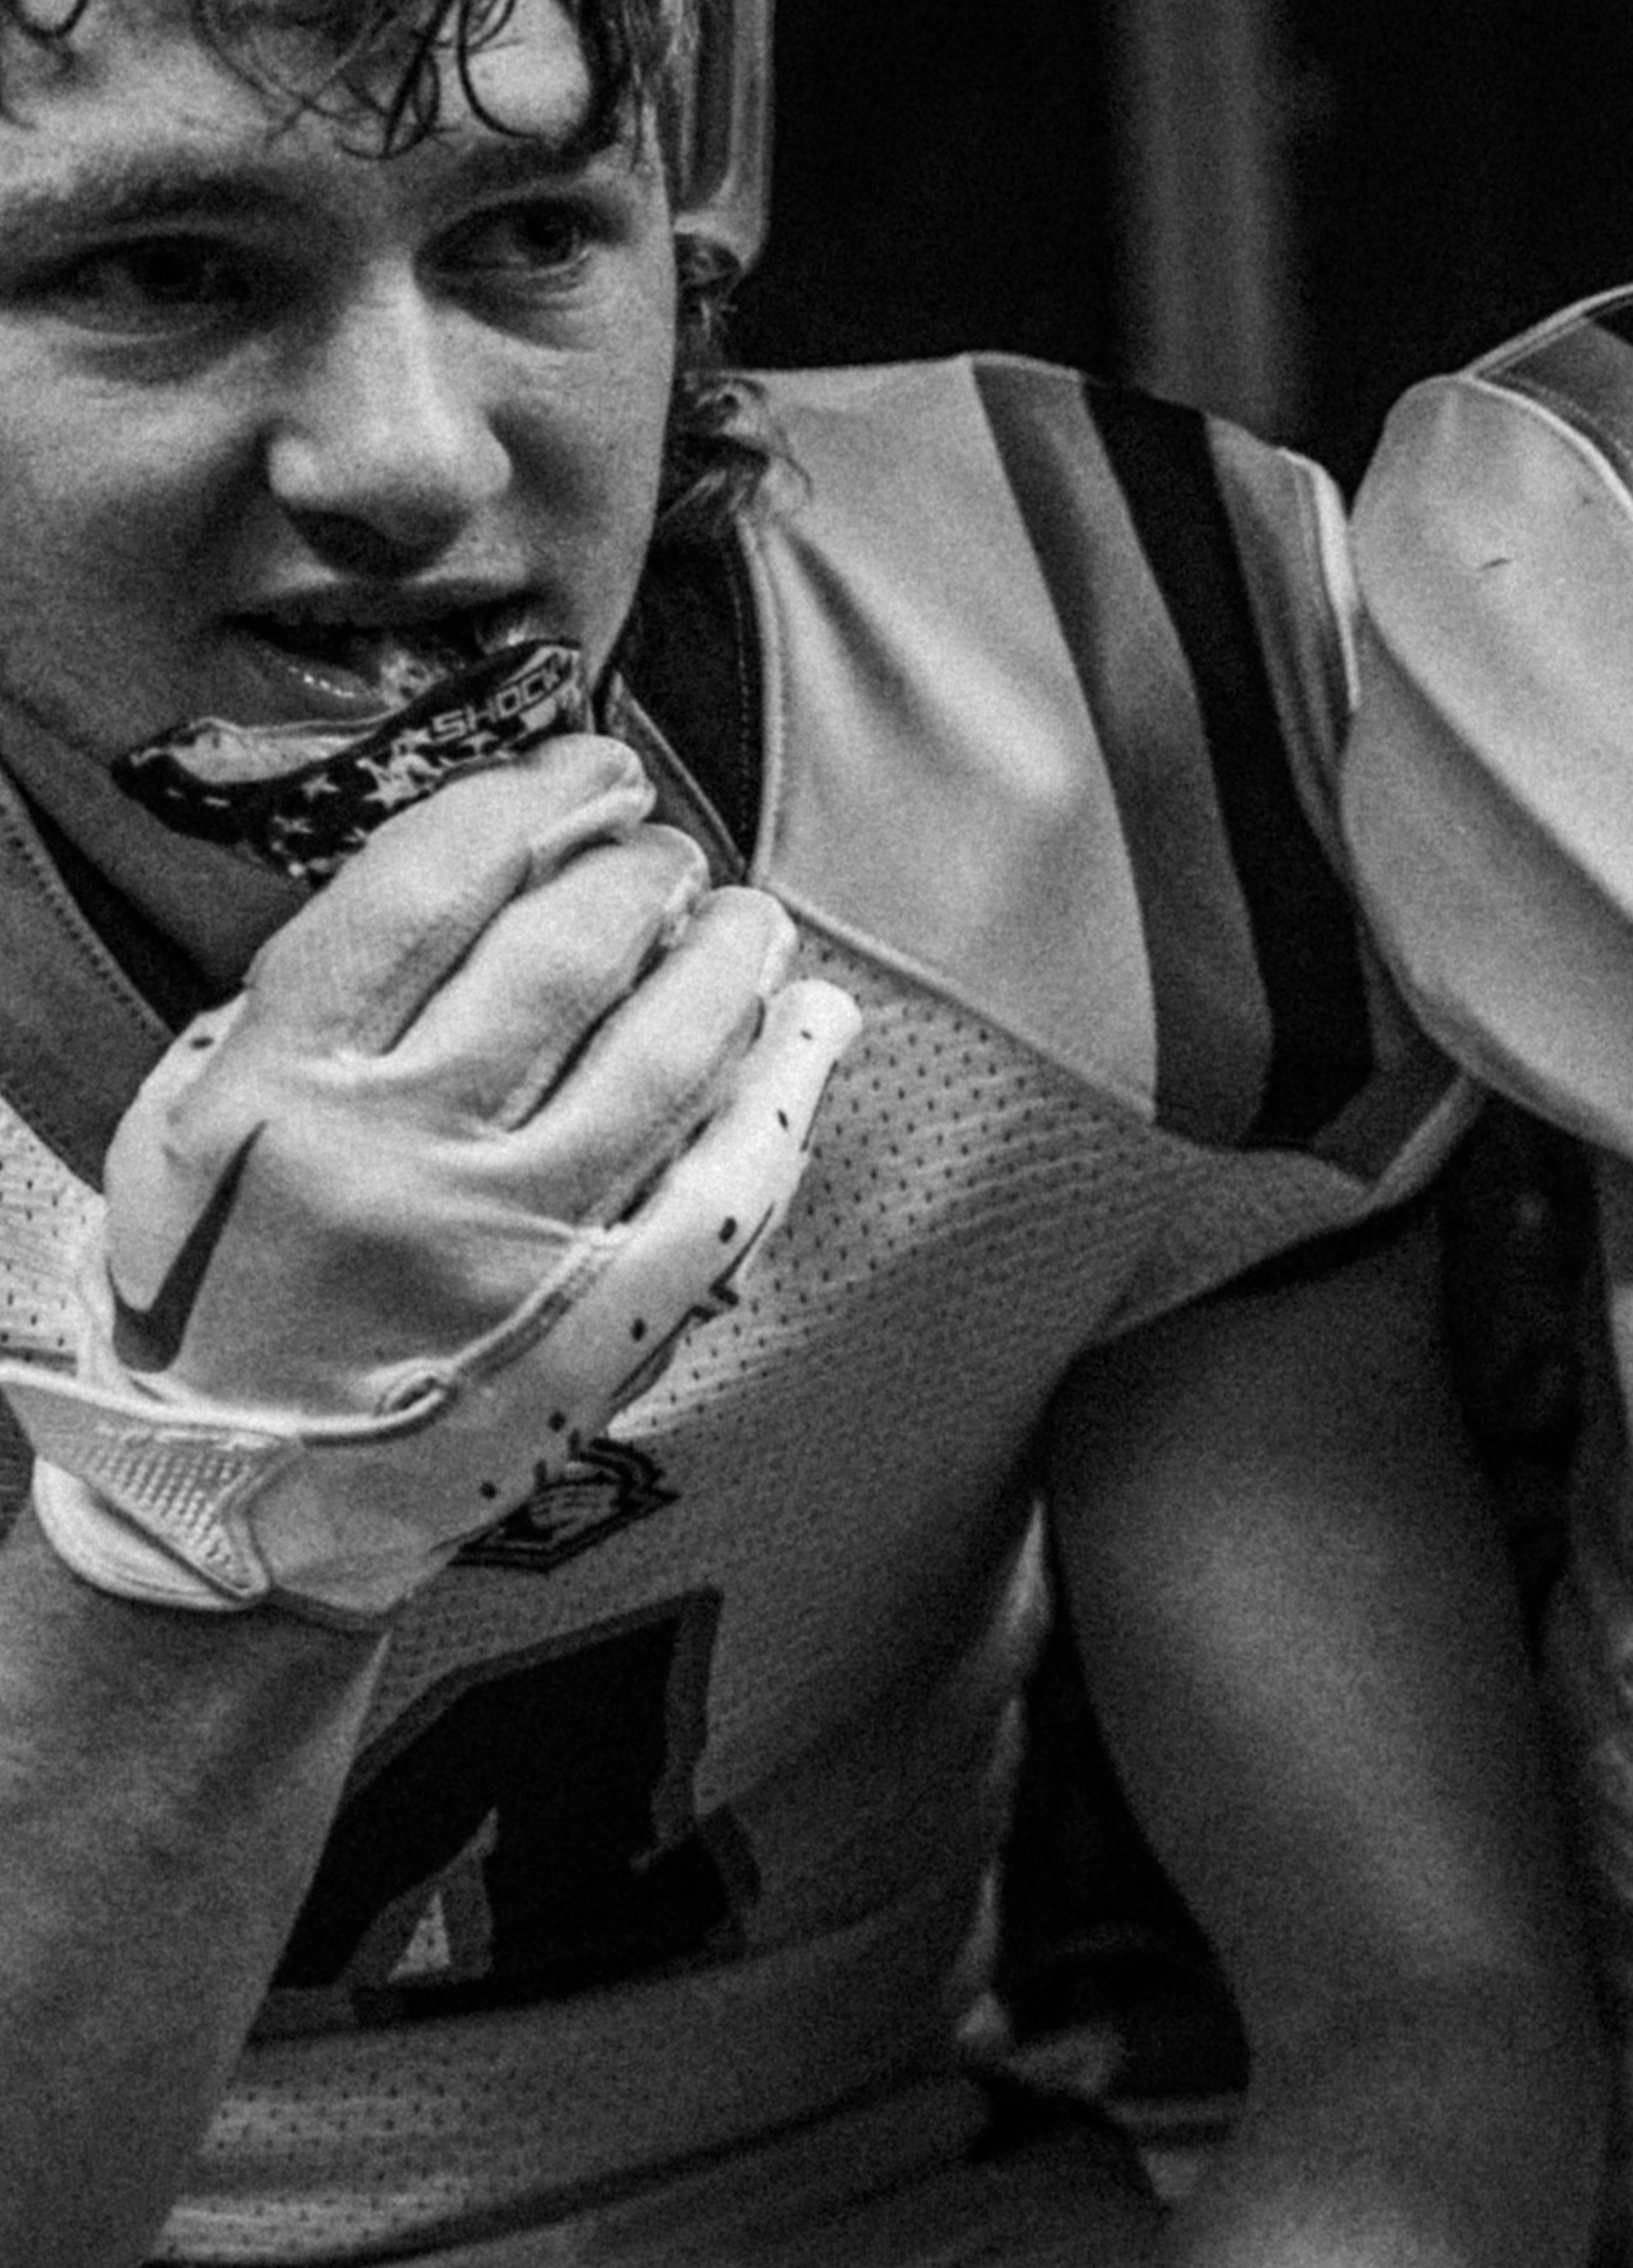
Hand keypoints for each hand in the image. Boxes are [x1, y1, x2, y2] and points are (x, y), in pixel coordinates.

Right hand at [4, 744, 849, 1618]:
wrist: (240, 1493)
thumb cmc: (219, 1290)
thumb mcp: (199, 1130)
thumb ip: (312, 1006)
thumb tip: (481, 875)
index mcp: (278, 1091)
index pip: (420, 892)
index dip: (524, 807)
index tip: (584, 774)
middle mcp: (397, 1156)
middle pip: (559, 955)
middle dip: (639, 873)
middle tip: (669, 850)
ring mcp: (510, 1239)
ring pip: (665, 1052)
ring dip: (727, 962)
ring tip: (745, 922)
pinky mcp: (601, 1314)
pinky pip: (725, 1176)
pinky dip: (775, 1088)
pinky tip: (797, 1033)